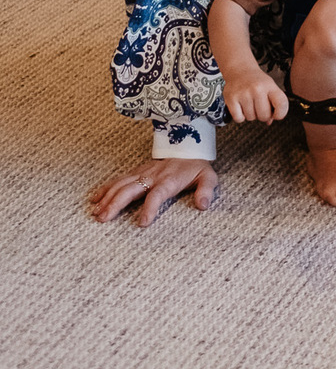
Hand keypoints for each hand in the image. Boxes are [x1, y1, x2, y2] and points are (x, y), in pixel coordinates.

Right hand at [88, 158, 217, 226]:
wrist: (187, 145)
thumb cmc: (196, 166)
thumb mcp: (208, 177)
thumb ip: (206, 190)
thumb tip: (203, 205)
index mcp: (169, 180)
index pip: (157, 195)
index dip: (150, 208)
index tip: (142, 223)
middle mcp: (152, 176)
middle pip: (131, 189)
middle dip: (116, 204)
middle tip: (104, 219)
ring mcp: (142, 172)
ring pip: (121, 184)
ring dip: (107, 198)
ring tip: (96, 213)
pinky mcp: (136, 171)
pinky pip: (118, 179)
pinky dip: (105, 188)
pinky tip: (94, 199)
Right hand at [223, 66, 288, 124]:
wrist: (240, 70)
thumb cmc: (257, 81)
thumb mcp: (270, 88)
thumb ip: (273, 104)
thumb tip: (269, 121)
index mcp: (270, 86)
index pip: (281, 103)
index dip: (280, 114)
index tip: (276, 114)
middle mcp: (257, 89)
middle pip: (264, 116)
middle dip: (262, 115)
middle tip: (259, 106)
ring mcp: (244, 93)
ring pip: (251, 118)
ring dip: (250, 115)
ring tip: (249, 103)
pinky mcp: (231, 98)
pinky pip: (239, 119)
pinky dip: (240, 117)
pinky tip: (241, 107)